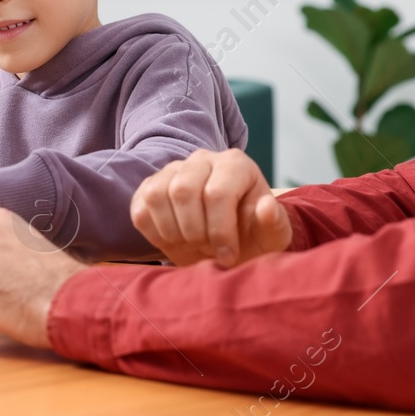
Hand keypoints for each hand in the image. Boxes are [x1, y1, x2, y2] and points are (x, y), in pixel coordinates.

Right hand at [129, 149, 291, 267]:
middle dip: (194, 232)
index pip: (217, 193)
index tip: (228, 256)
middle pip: (183, 191)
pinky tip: (175, 241)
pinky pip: (140, 209)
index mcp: (236, 164)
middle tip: (207, 250)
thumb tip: (265, 206)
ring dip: (173, 231)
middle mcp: (202, 159)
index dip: (220, 231)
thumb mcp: (272, 237)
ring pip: (157, 196)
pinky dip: (154, 233)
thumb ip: (274, 223)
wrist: (227, 246)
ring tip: (192, 245)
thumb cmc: (252, 239)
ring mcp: (172, 170)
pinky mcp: (148, 187)